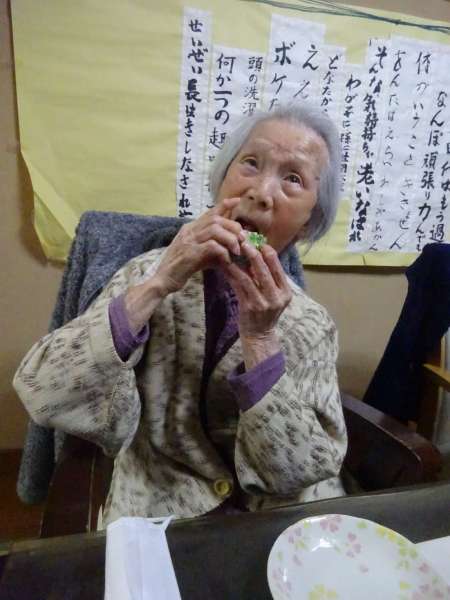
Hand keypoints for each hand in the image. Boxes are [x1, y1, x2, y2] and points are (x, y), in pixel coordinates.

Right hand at [153, 197, 244, 294]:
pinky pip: (212, 246)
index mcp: (190, 228)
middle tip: (243, 239)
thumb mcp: (199, 254)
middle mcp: (189, 231)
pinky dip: (223, 252)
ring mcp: (188, 241)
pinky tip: (227, 261)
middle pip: (216, 219)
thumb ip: (212, 247)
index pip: (209, 212)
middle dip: (233, 226)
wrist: (163, 280)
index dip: (224, 205)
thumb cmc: (182, 268)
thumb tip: (232, 245)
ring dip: (230, 238)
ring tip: (237, 250)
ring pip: (215, 229)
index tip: (237, 201)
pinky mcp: (190, 253)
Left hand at [223, 242, 292, 367]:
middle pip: (265, 269)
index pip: (277, 266)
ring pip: (250, 277)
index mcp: (285, 291)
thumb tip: (255, 254)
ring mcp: (264, 303)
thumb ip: (267, 278)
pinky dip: (232, 274)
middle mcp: (277, 297)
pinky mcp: (250, 307)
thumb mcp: (272, 295)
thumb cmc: (264, 312)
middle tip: (242, 240)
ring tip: (230, 250)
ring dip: (239, 262)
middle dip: (253, 252)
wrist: (259, 336)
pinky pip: (239, 286)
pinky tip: (225, 266)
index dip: (266, 251)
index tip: (255, 240)